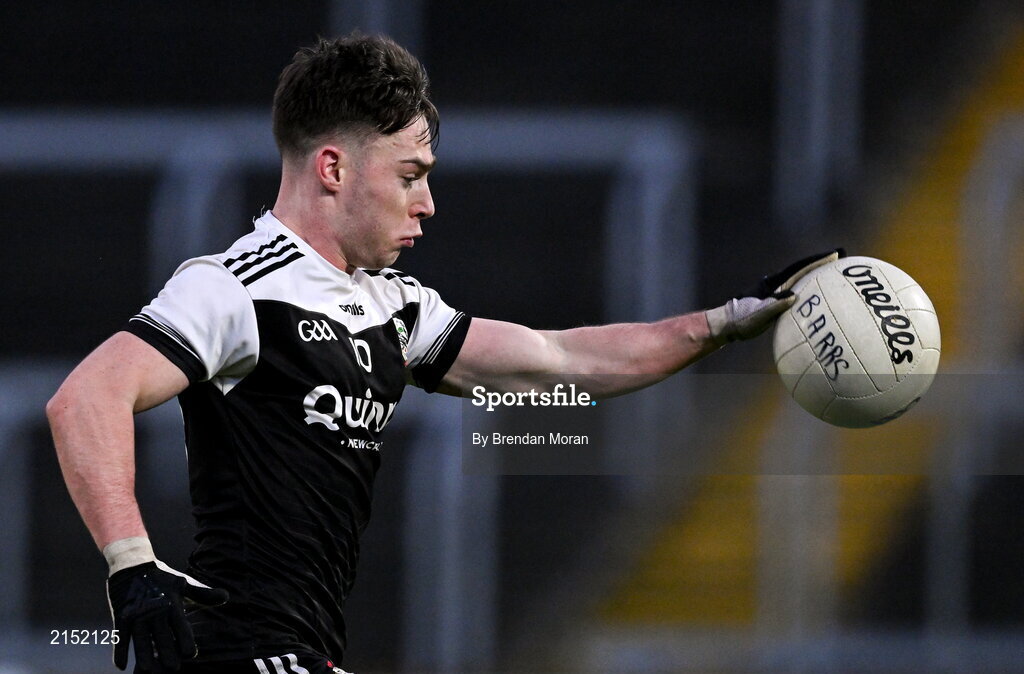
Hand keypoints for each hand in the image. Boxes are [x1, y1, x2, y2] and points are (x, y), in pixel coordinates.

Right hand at [104, 539, 227, 672]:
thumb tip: (227, 597)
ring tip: (148, 670)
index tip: (191, 654)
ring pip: (140, 639)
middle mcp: (155, 611)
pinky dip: (119, 651)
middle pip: (161, 637)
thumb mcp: (184, 583)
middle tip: (173, 668)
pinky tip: (121, 666)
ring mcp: (137, 614)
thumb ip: (203, 594)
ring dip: (144, 655)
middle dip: (167, 653)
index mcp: (172, 604)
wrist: (133, 564)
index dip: (186, 641)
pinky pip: (120, 636)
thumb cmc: (162, 577)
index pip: (181, 627)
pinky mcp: (122, 616)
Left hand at [706, 249, 844, 344]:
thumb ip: (773, 306)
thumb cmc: (740, 321)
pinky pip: (800, 293)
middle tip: (842, 256)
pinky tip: (824, 295)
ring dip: (819, 274)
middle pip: (803, 270)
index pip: (798, 268)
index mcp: (773, 283)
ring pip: (802, 280)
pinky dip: (812, 290)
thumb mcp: (757, 315)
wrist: (727, 325)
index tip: (834, 253)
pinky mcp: (778, 302)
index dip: (816, 260)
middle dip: (822, 263)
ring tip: (839, 272)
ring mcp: (778, 292)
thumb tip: (794, 297)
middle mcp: (777, 284)